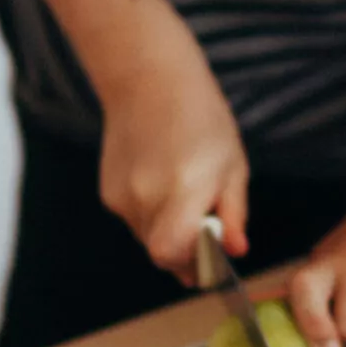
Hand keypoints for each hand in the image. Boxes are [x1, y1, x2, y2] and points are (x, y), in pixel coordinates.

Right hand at [97, 57, 248, 280]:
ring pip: (147, 239)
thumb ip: (234, 213)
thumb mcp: (233, 165)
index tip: (211, 262)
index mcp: (184, 189)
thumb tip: (237, 250)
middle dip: (185, 254)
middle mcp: (147, 197)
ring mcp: (122, 196)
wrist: (150, 81)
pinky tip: (161, 184)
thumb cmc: (201, 118)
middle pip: (161, 254)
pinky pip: (134, 221)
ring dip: (168, 233)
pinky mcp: (108, 192)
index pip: (173, 254)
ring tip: (183, 197)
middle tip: (204, 237)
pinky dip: (150, 215)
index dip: (192, 265)